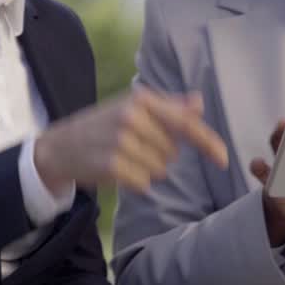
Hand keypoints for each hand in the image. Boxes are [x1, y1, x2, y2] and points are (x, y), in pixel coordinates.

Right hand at [34, 86, 228, 193]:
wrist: (61, 146)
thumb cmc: (105, 125)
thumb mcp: (134, 108)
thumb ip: (170, 107)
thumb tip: (198, 102)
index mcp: (142, 100)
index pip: (185, 122)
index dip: (208, 142)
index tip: (223, 159)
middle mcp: (132, 117)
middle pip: (173, 152)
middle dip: (160, 154)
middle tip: (134, 147)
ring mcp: (120, 141)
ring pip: (160, 170)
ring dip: (147, 169)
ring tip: (124, 157)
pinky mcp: (111, 165)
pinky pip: (144, 183)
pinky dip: (135, 182)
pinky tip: (118, 170)